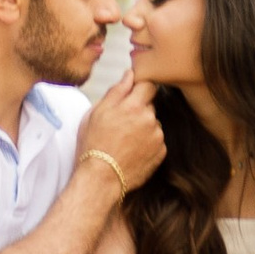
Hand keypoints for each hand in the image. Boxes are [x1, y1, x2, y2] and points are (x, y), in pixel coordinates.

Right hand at [78, 69, 164, 196]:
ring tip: (125, 140)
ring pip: (153, 123)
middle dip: (138, 109)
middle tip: (121, 123)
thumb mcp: (96, 112)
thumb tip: (129, 74)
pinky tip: (132, 150)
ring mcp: (157, 137)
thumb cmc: (94, 145)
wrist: (101, 179)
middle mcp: (150, 119)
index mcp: (133, 106)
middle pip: (150, 105)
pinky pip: (156, 140)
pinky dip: (148, 142)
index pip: (148, 85)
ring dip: (144, 126)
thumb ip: (116, 91)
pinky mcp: (161, 152)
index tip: (132, 96)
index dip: (140, 89)